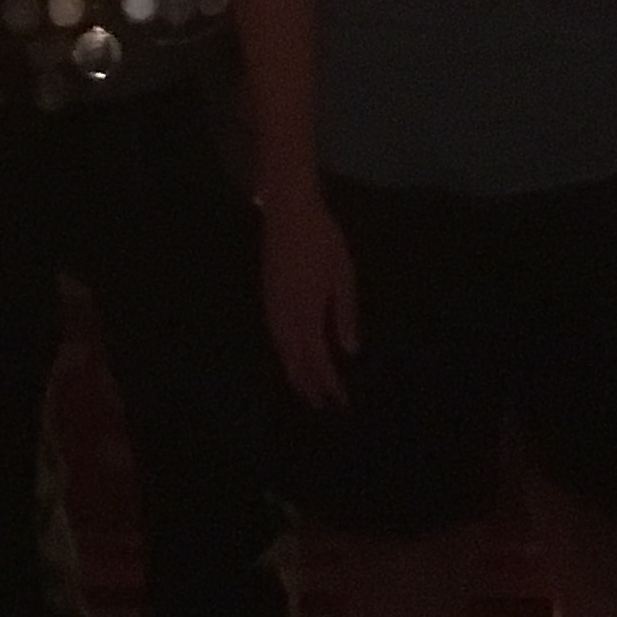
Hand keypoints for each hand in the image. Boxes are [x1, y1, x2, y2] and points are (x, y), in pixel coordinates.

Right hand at [261, 184, 357, 408]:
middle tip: (321, 404)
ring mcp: (272, 306)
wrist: (289, 212)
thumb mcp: (344, 276)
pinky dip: (283, 354)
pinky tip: (290, 356)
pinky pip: (274, 336)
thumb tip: (349, 350)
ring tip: (305, 388)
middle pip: (295, 360)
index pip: (317, 358)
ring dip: (293, 372)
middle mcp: (286, 315)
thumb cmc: (323, 241)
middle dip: (308, 384)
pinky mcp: (267, 296)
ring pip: (281, 350)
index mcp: (308, 312)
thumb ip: (345, 315)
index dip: (327, 381)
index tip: (339, 400)